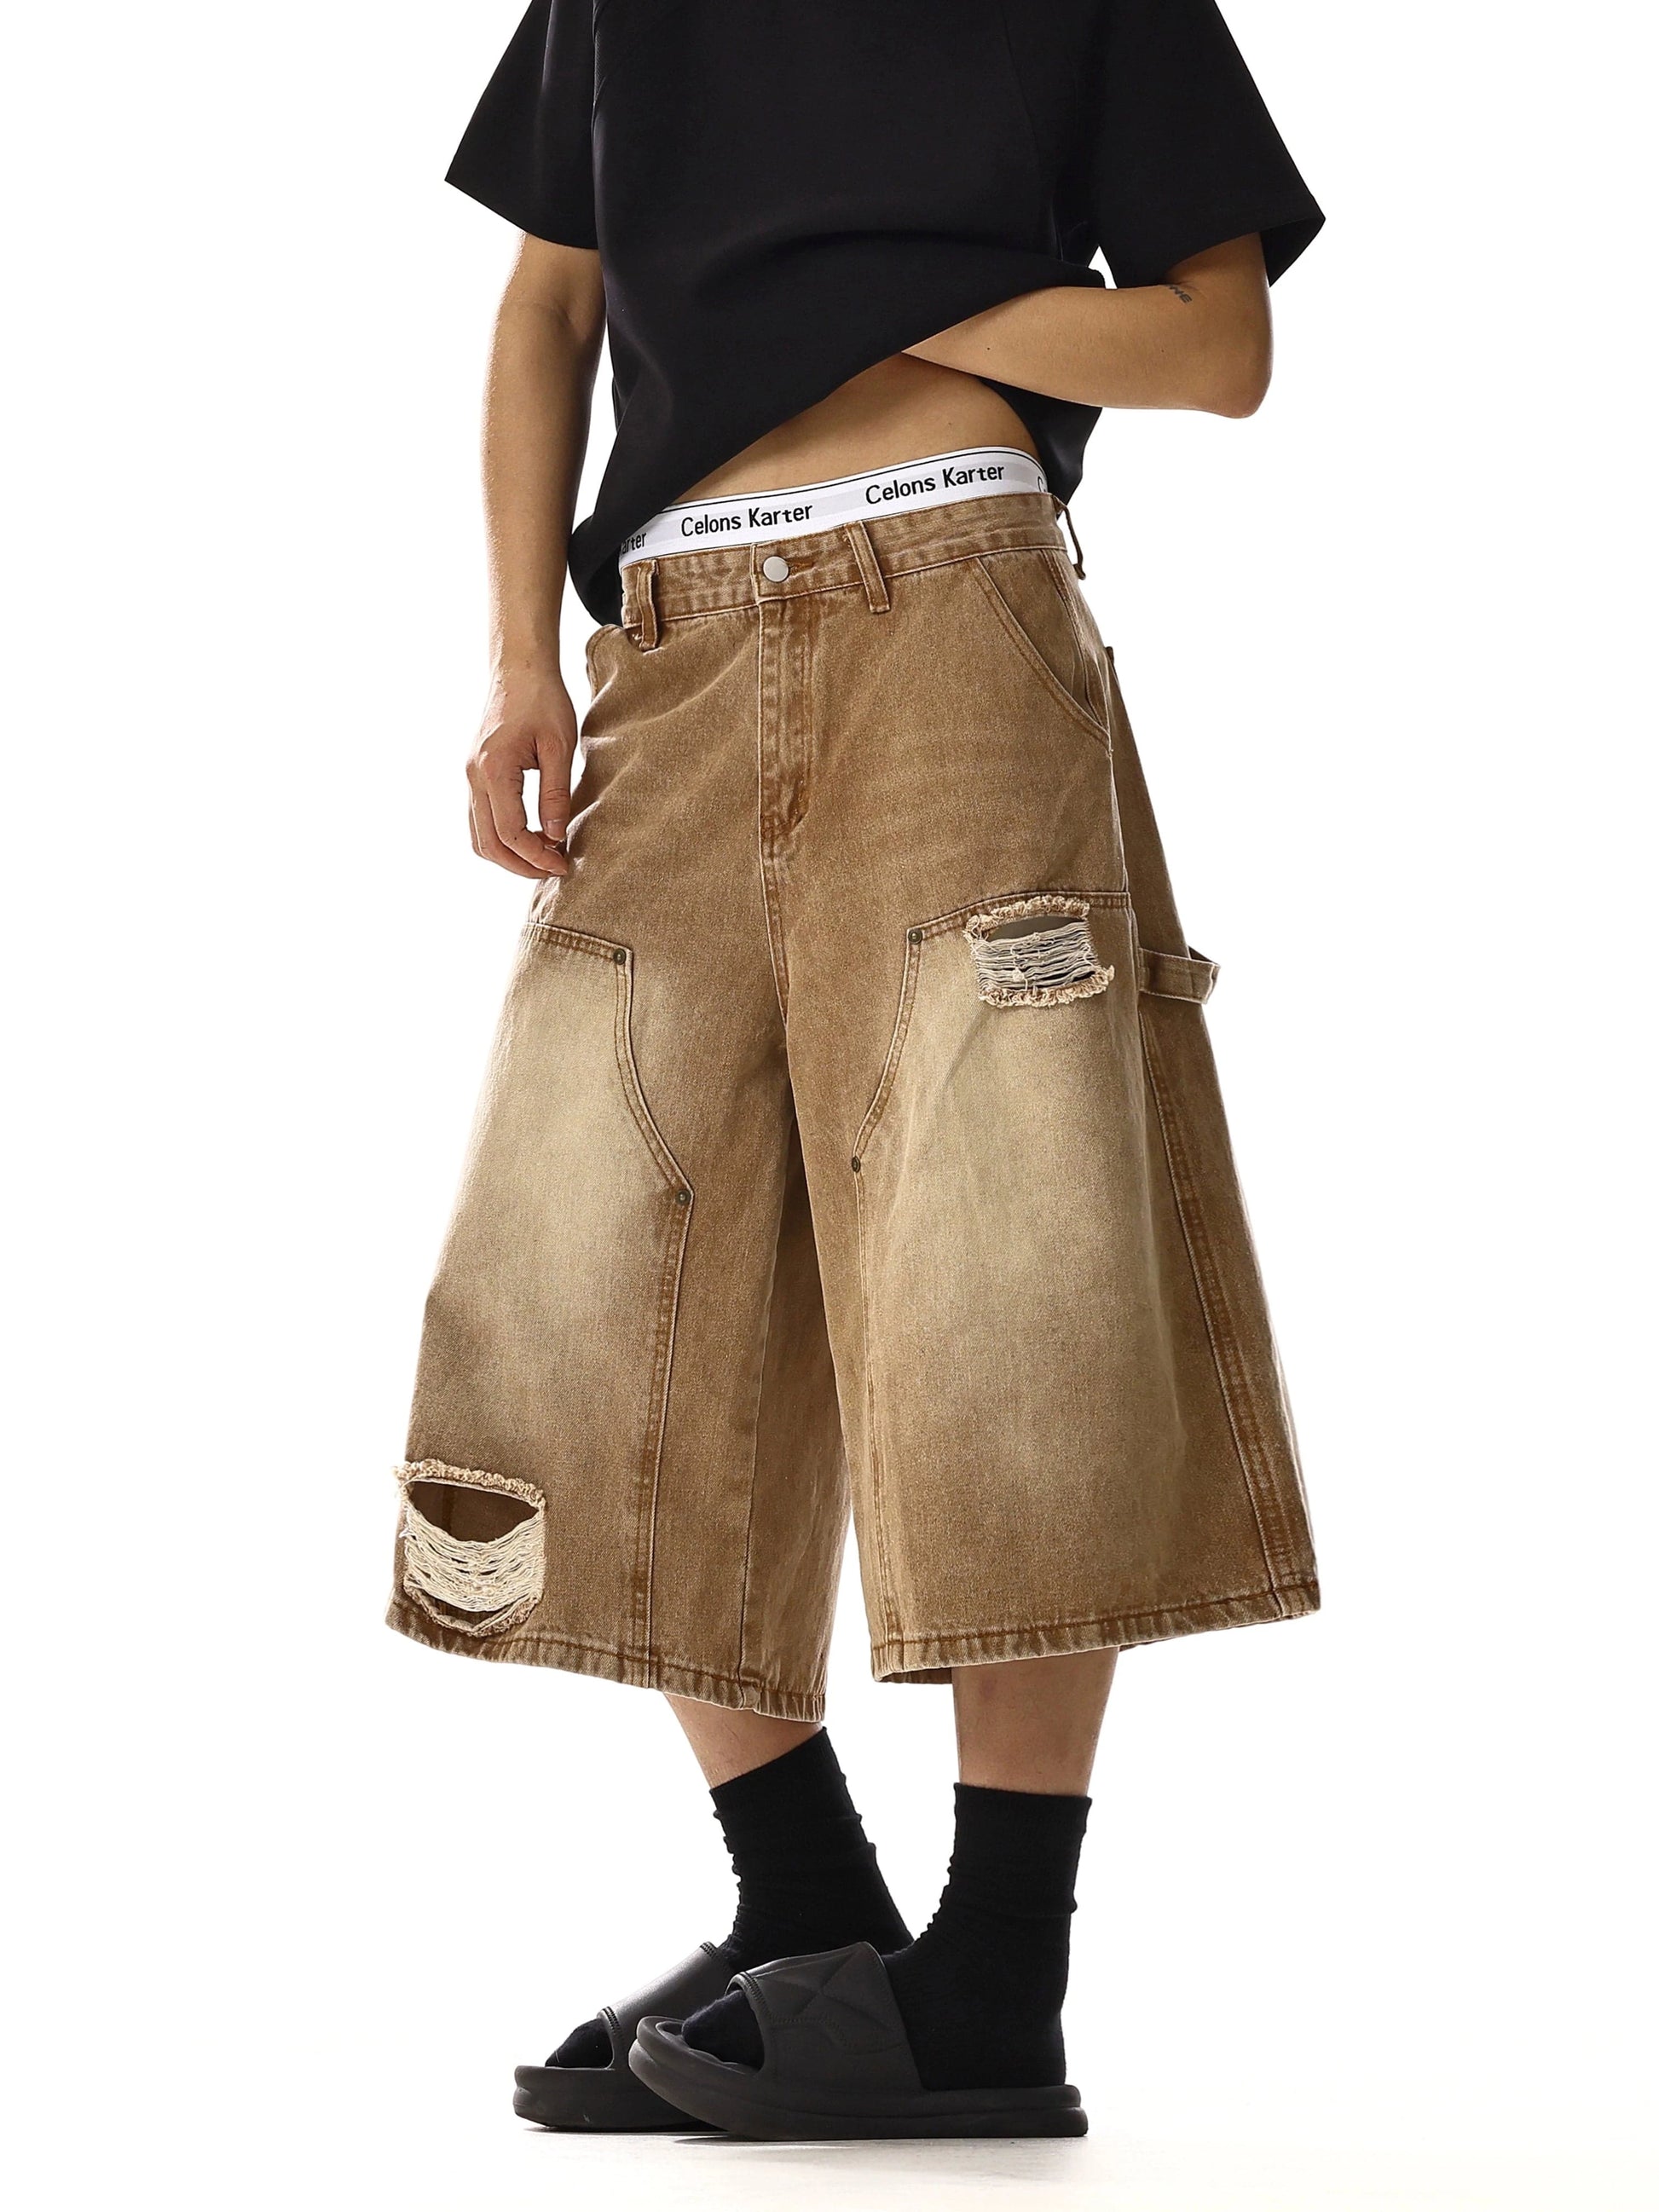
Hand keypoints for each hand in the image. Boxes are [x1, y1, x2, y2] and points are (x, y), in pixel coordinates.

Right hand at [466, 671, 576, 877]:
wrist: (519, 670)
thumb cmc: (543, 701)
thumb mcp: (560, 746)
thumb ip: (556, 793)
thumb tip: (555, 836)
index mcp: (493, 770)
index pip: (510, 833)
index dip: (537, 857)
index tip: (564, 864)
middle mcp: (474, 777)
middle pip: (488, 844)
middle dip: (521, 865)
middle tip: (555, 869)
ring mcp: (470, 777)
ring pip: (479, 837)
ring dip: (509, 856)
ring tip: (545, 857)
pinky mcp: (476, 776)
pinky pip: (480, 821)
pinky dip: (502, 839)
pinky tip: (531, 838)